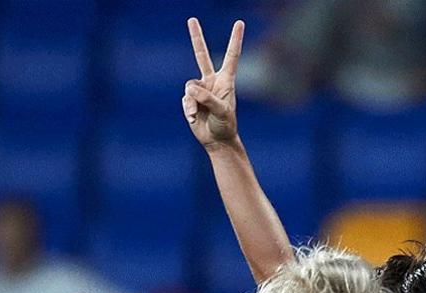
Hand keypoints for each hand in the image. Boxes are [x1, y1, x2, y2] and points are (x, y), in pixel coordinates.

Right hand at [183, 18, 243, 149]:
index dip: (235, 40)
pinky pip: (185, 99)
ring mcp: (200, 89)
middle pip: (201, 55)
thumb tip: (192, 89)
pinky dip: (189, 109)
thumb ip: (208, 98)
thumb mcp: (222, 112)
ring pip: (190, 87)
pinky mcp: (191, 99)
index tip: (239, 23)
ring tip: (198, 114)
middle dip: (196, 37)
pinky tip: (195, 118)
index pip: (231, 56)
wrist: (216, 140)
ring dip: (193, 102)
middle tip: (191, 19)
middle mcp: (212, 81)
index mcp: (226, 81)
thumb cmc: (225, 125)